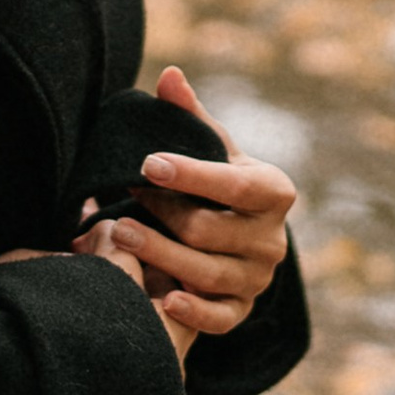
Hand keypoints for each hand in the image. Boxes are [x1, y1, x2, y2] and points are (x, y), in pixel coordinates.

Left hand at [82, 69, 294, 350]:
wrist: (240, 235)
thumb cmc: (220, 183)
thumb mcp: (213, 148)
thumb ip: (191, 116)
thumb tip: (169, 76)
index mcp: (274, 191)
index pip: (235, 184)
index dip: (192, 175)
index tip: (148, 163)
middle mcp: (273, 239)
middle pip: (210, 231)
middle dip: (163, 213)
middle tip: (123, 198)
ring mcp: (258, 279)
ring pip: (206, 273)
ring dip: (159, 254)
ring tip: (119, 234)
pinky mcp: (242, 310)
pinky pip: (219, 319)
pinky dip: (193, 311)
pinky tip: (164, 297)